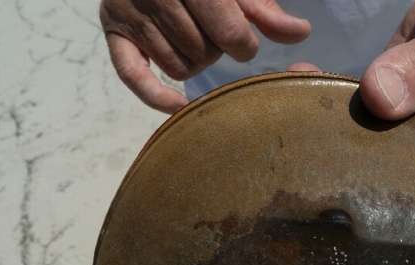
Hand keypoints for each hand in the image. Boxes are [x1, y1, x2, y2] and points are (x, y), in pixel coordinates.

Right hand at [100, 0, 310, 112]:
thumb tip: (302, 33)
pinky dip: (156, 96)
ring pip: (177, 66)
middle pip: (202, 50)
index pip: (227, 31)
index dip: (243, 44)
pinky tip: (180, 105)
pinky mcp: (113, 29)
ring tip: (192, 39)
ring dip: (193, 62)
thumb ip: (264, 11)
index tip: (244, 43)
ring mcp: (128, 10)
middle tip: (212, 34)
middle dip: (215, 49)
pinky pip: (133, 75)